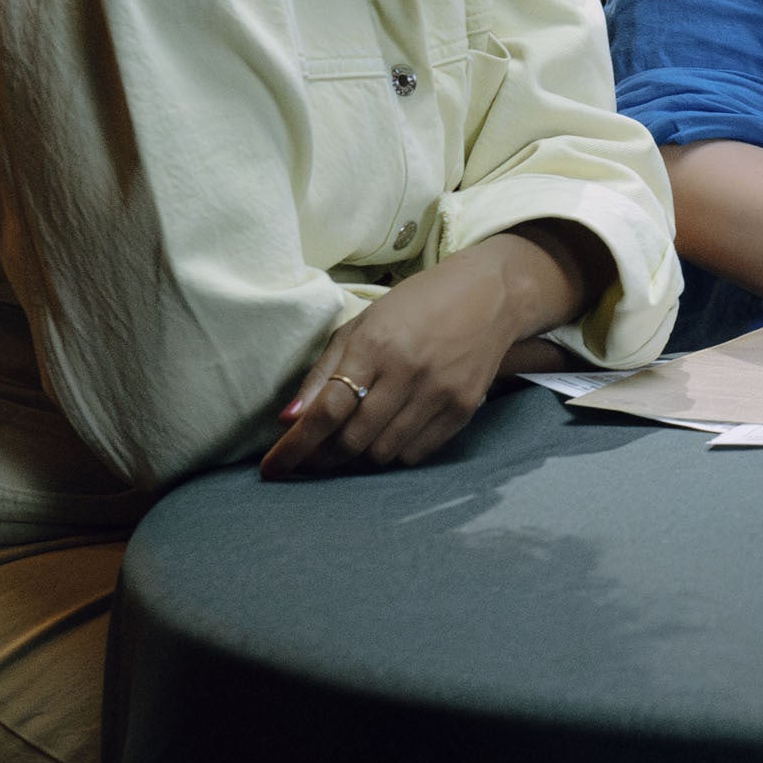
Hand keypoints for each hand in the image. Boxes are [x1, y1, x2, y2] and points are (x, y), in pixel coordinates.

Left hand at [263, 224, 598, 478]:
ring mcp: (439, 393)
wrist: (490, 294)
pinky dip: (392, 454)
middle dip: (322, 458)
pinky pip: (416, 453)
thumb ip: (322, 373)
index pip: (326, 409)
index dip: (295, 445)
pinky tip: (385, 438)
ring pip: (382, 453)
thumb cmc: (416, 306)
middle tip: (309, 459)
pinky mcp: (463, 408)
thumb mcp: (361, 326)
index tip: (272, 467)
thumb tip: (287, 421)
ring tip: (348, 446)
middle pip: (352, 440)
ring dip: (357, 458)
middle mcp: (408, 371)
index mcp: (375, 344)